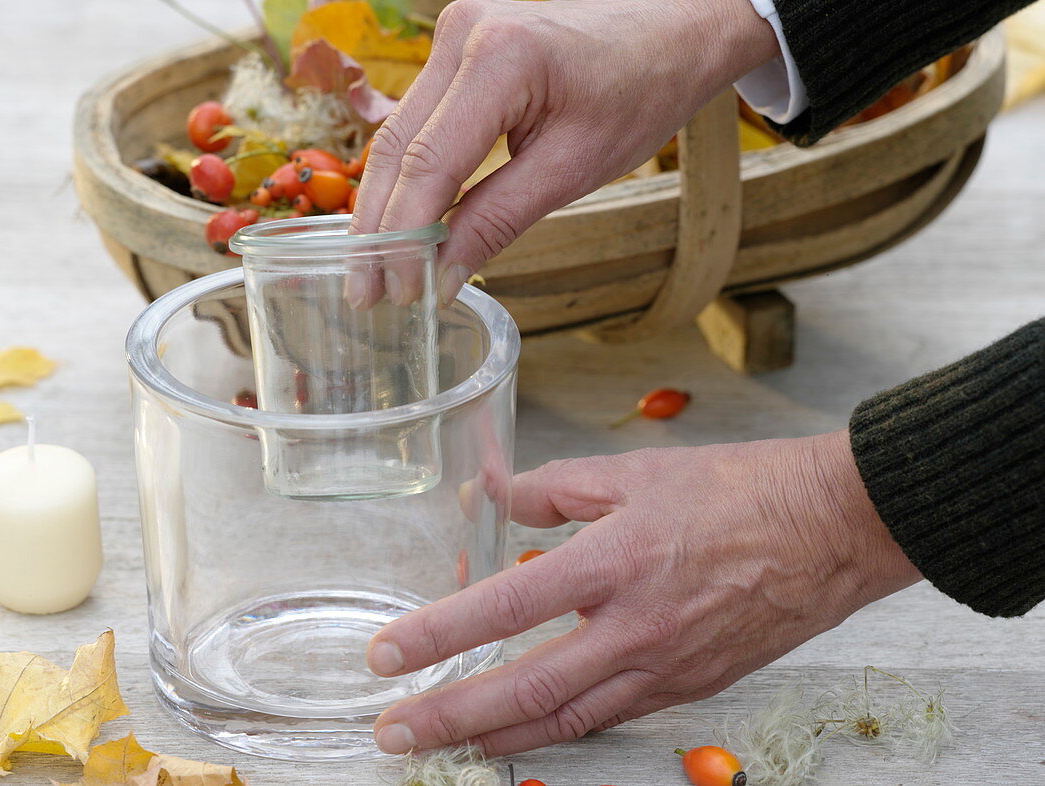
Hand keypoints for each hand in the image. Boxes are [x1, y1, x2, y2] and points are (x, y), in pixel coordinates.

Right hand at [350, 0, 778, 305]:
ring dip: (385, 207)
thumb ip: (498, 219)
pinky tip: (398, 225)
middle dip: (379, 229)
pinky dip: (408, 178)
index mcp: (499, 58)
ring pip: (397, 137)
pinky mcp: (454, 50)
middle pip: (396, 148)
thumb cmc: (636, 97)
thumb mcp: (572, 170)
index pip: (428, 162)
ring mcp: (452, 35)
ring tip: (375, 272)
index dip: (406, 236)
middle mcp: (461, 35)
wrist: (664, 40)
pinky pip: (418, 123)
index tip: (400, 291)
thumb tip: (441, 276)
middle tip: (367, 294)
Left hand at [365, 431, 920, 755]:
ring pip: (565, 718)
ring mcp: (664, 666)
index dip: (438, 633)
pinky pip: (610, 715)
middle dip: (451, 716)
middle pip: (526, 688)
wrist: (828, 529)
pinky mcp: (688, 686)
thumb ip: (553, 489)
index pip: (506, 605)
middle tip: (394, 731)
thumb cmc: (737, 491)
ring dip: (497, 736)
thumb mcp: (634, 472)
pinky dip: (559, 727)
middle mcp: (635, 626)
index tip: (387, 655)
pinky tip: (526, 727)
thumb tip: (495, 494)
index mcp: (616, 560)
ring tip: (445, 744)